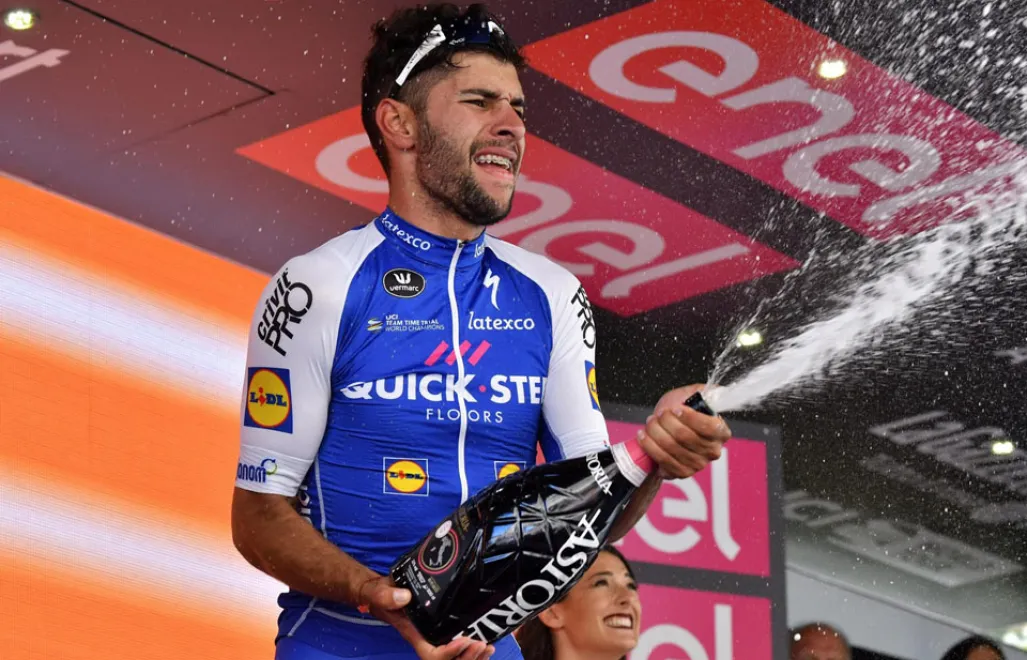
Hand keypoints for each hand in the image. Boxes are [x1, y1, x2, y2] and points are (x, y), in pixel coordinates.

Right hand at [360, 576, 494, 659]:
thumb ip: (386, 596)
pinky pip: (459, 653)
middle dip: (466, 658)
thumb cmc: (382, 596)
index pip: (431, 655)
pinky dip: (474, 654)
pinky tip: (487, 646)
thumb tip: (404, 597)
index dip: (448, 653)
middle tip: (481, 644)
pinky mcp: (443, 633)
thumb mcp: (379, 593)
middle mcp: (426, 642)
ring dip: (473, 658)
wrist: (383, 594)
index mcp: (414, 635)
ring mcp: (435, 639)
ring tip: (487, 647)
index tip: (464, 639)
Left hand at [638, 384, 730, 479]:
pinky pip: (663, 459)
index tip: (675, 409)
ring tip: (650, 422)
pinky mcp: (682, 473)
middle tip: (658, 415)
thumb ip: (702, 392)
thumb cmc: (678, 413)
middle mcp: (713, 451)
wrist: (664, 432)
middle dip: (666, 422)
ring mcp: (698, 464)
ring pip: (672, 447)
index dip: (691, 418)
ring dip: (656, 432)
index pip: (710, 427)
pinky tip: (644, 436)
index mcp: (721, 432)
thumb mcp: (691, 396)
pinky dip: (650, 446)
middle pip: (686, 436)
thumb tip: (713, 391)